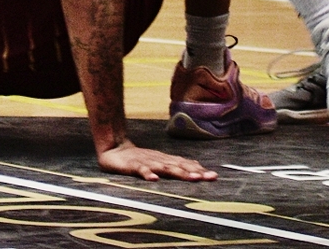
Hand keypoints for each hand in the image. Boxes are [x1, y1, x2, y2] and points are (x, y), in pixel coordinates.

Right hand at [98, 140, 215, 181]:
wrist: (115, 148)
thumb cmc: (139, 158)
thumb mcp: (159, 161)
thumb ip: (176, 165)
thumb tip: (197, 168)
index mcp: (166, 160)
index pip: (186, 165)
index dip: (199, 170)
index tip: (213, 176)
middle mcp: (160, 160)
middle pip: (180, 166)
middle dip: (195, 172)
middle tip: (208, 178)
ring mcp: (147, 162)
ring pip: (165, 167)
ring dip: (179, 173)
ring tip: (192, 178)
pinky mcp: (133, 166)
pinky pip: (141, 170)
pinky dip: (148, 174)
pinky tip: (154, 180)